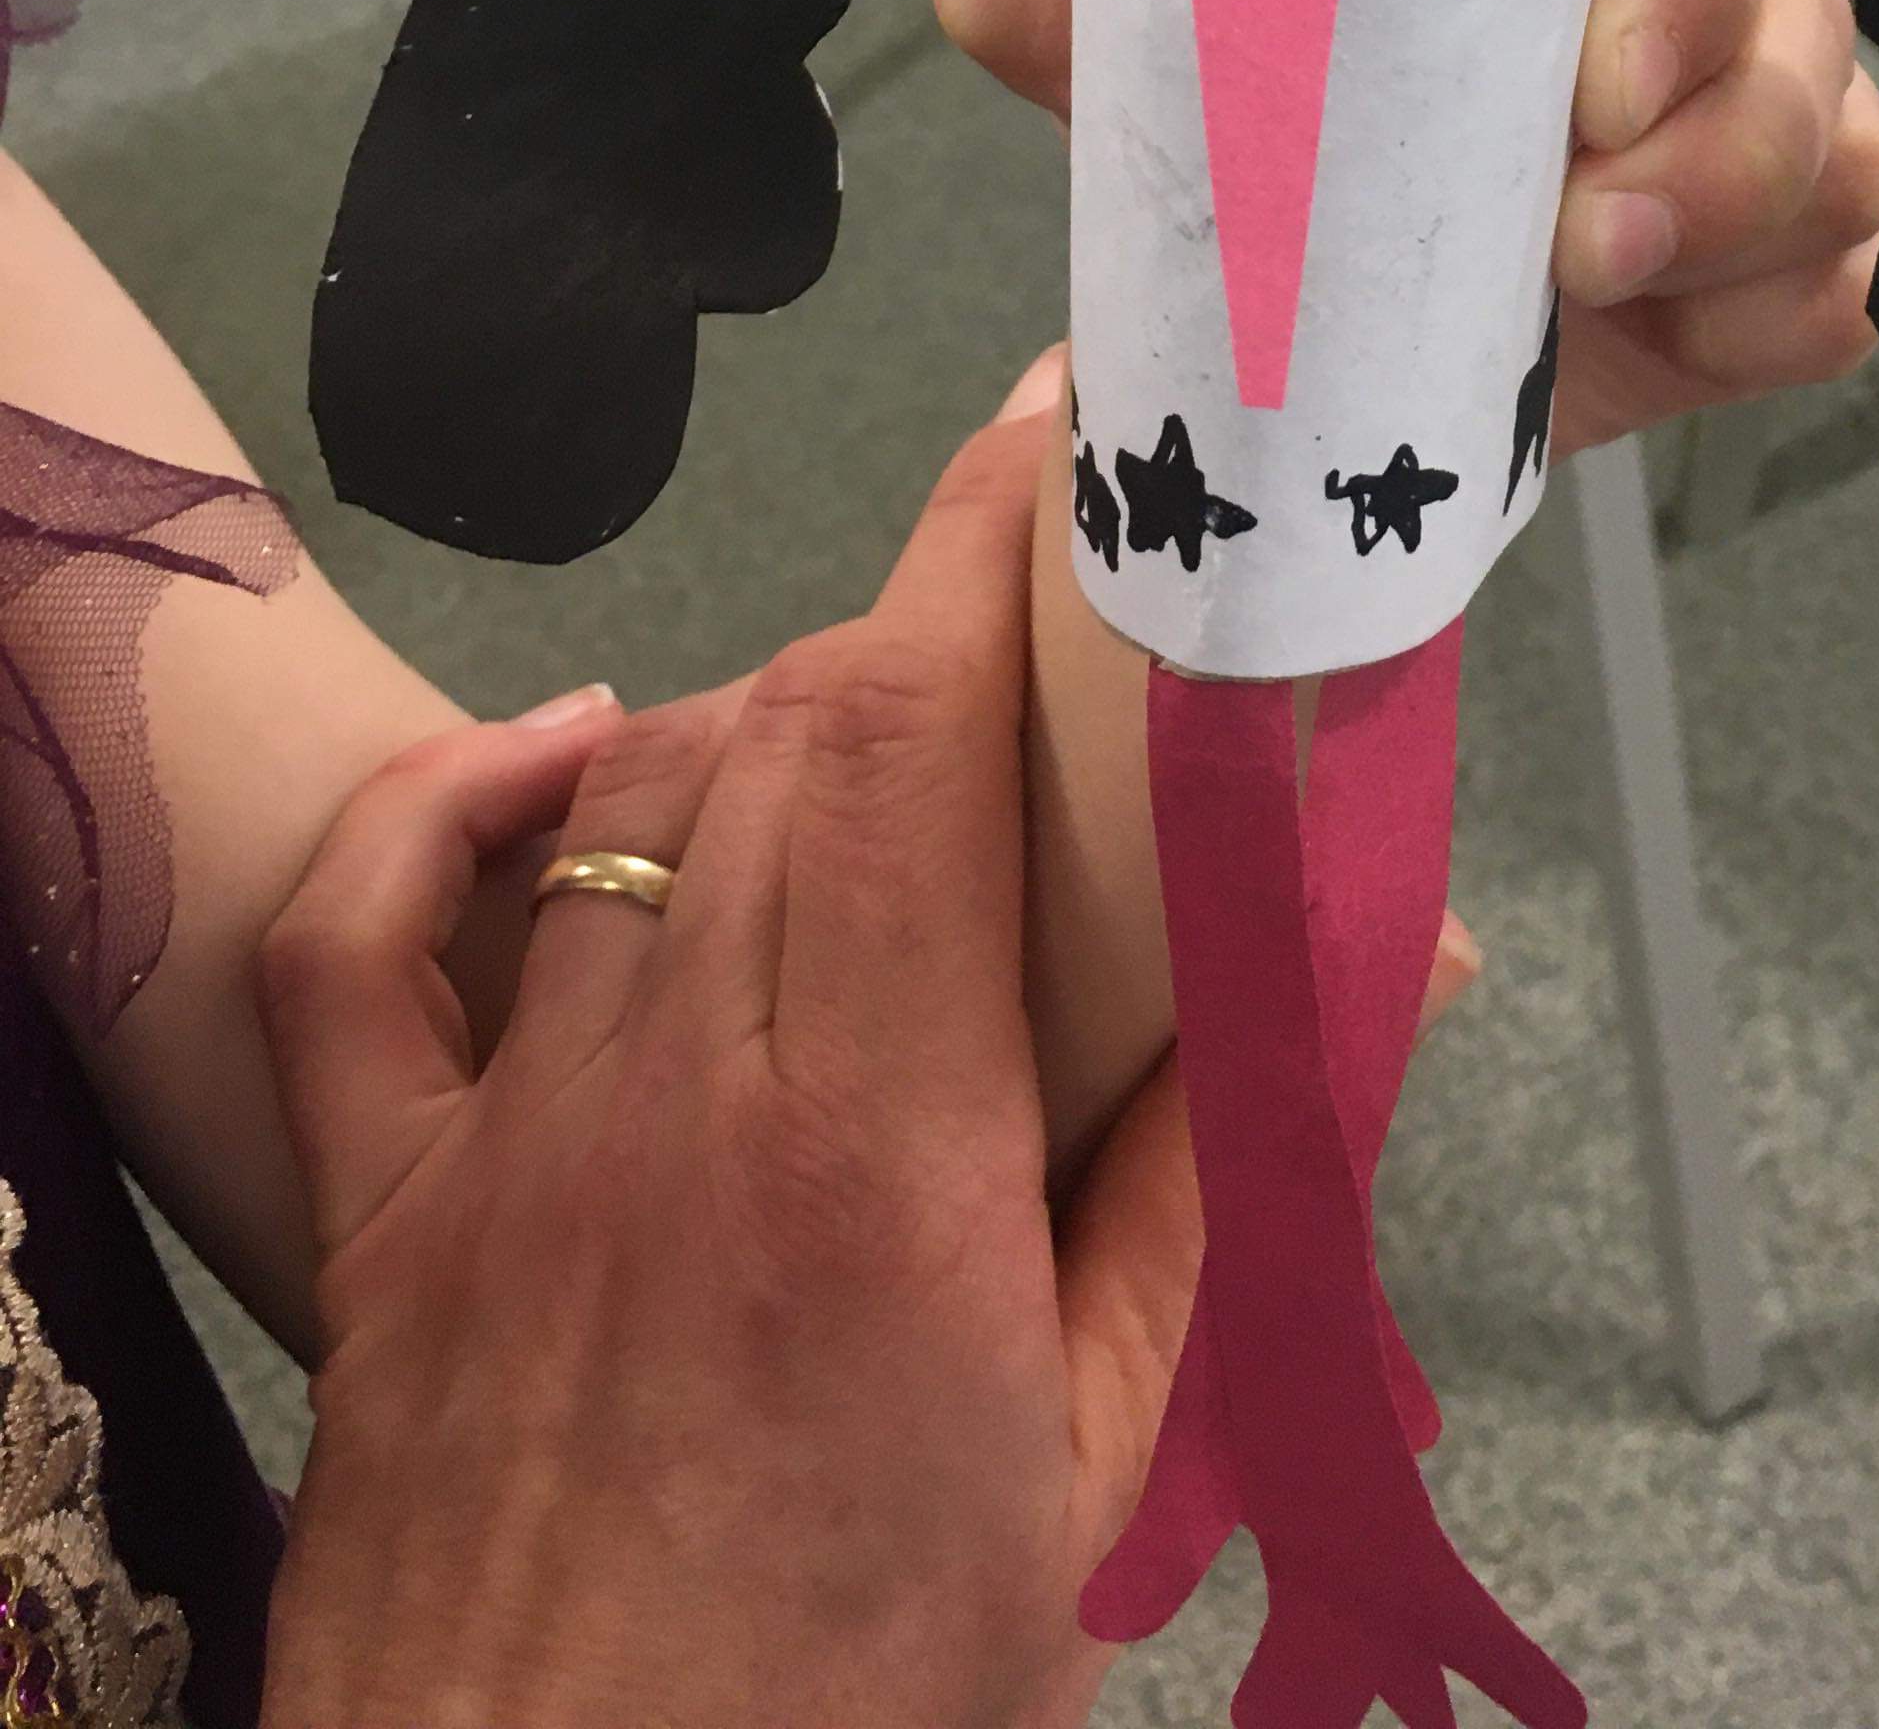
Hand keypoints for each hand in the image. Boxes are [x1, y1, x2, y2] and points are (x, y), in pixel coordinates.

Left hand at [256, 395, 1198, 1728]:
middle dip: (910, 636)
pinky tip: (559, 757)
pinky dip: (450, 811)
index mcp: (881, 1152)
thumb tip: (1361, 951)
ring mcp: (500, 1153)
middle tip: (1014, 650)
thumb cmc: (864, 1701)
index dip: (982, 546)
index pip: (913, 733)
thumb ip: (1200, 1183)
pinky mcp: (371, 1226)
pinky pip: (355, 945)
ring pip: (621, 801)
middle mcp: (679, 1101)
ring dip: (749, 721)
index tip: (1055, 437)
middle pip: (782, 734)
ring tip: (856, 752)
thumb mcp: (1093, 1467)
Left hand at [933, 0, 1878, 465]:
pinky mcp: (1794, 261)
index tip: (1582, 76)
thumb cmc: (1293, 130)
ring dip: (1736, 222)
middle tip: (1580, 233)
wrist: (1343, 319)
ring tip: (1598, 288)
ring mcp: (1769, 114)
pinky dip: (1772, 321)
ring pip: (1833, 142)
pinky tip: (1677, 350)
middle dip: (1708, 119)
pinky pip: (1842, 283)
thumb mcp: (1178, 64)